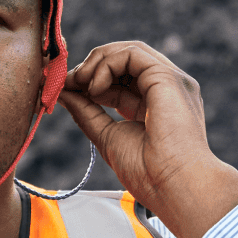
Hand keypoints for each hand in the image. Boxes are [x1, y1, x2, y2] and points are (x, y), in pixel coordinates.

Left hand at [58, 40, 237, 237]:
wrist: (174, 185)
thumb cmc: (148, 172)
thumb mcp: (108, 137)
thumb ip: (87, 113)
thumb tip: (64, 92)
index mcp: (155, 105)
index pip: (121, 79)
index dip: (91, 79)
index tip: (68, 89)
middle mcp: (165, 89)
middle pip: (126, 60)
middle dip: (92, 66)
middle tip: (69, 82)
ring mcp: (170, 81)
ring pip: (129, 51)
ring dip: (97, 62)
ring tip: (80, 83)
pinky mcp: (168, 77)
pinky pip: (132, 54)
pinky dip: (107, 64)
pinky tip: (96, 88)